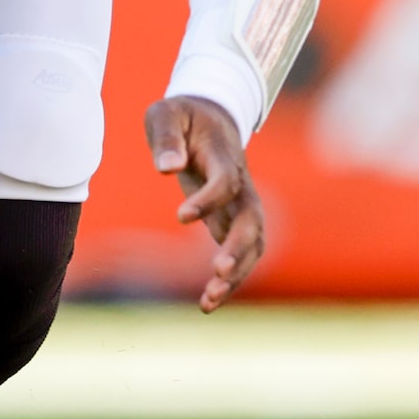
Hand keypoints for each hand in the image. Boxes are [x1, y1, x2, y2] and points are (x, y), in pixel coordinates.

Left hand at [143, 95, 264, 312]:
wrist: (210, 116)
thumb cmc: (182, 114)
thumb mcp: (166, 114)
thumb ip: (166, 138)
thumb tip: (167, 169)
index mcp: (224, 156)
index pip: (226, 183)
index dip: (209, 200)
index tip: (180, 216)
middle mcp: (240, 185)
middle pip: (252, 220)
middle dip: (238, 247)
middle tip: (216, 271)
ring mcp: (241, 205)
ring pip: (252, 244)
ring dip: (235, 273)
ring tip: (208, 300)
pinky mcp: (232, 221)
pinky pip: (239, 254)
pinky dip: (228, 280)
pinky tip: (207, 304)